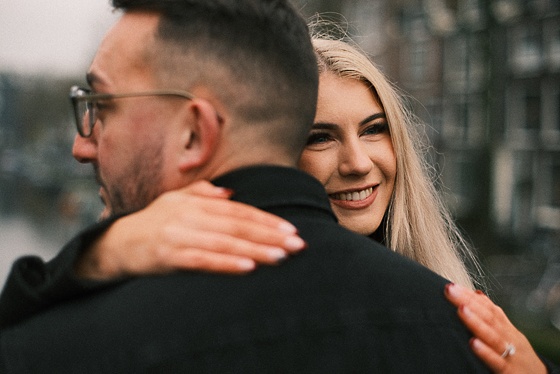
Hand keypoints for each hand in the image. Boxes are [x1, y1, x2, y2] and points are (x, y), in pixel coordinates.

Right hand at [76, 180, 305, 278]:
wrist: (115, 244)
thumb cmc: (152, 223)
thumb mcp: (175, 201)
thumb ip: (202, 194)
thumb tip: (231, 194)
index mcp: (195, 202)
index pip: (239, 211)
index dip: (266, 220)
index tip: (291, 230)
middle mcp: (189, 214)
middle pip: (237, 225)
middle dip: (270, 235)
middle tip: (297, 245)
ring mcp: (179, 234)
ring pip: (225, 242)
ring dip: (256, 250)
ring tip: (281, 257)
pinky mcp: (169, 256)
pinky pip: (203, 260)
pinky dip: (227, 263)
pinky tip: (248, 267)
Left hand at [445, 283, 546, 373]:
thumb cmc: (517, 353)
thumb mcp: (508, 332)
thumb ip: (492, 315)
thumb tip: (476, 294)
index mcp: (505, 327)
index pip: (487, 307)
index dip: (470, 296)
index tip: (452, 285)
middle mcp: (507, 337)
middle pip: (488, 316)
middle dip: (468, 301)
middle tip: (450, 289)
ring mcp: (509, 353)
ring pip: (492, 336)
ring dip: (476, 322)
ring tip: (460, 309)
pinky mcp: (507, 370)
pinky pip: (496, 361)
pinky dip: (485, 352)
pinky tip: (472, 343)